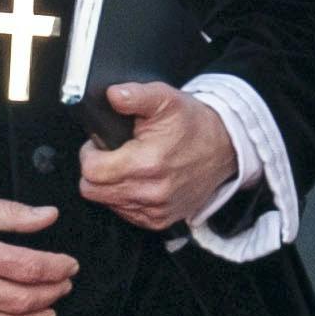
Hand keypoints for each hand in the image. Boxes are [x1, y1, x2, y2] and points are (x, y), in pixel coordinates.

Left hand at [77, 83, 237, 234]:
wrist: (225, 148)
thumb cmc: (194, 124)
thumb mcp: (165, 99)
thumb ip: (135, 95)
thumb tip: (113, 95)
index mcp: (147, 163)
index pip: (91, 172)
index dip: (89, 155)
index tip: (99, 146)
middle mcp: (151, 192)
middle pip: (93, 190)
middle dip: (96, 170)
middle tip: (112, 154)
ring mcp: (156, 210)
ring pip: (107, 203)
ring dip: (110, 185)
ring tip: (128, 165)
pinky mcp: (160, 220)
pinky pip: (125, 214)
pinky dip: (124, 198)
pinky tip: (138, 180)